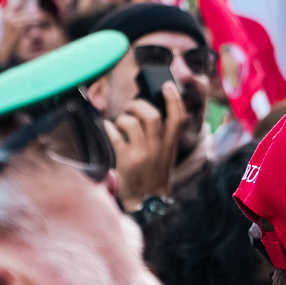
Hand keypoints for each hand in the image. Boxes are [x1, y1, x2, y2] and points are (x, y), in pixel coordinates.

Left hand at [105, 82, 181, 209]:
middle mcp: (158, 148)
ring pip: (131, 124)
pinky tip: (108, 127)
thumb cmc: (155, 171)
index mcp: (171, 143)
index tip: (167, 84)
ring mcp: (142, 154)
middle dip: (138, 105)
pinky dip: (110, 128)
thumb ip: (161, 133)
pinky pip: (115, 138)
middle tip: (131, 106)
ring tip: (121, 121)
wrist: (147, 200)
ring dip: (123, 117)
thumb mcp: (166, 152)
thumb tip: (145, 106)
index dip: (173, 98)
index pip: (177, 117)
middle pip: (151, 115)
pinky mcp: (126, 161)